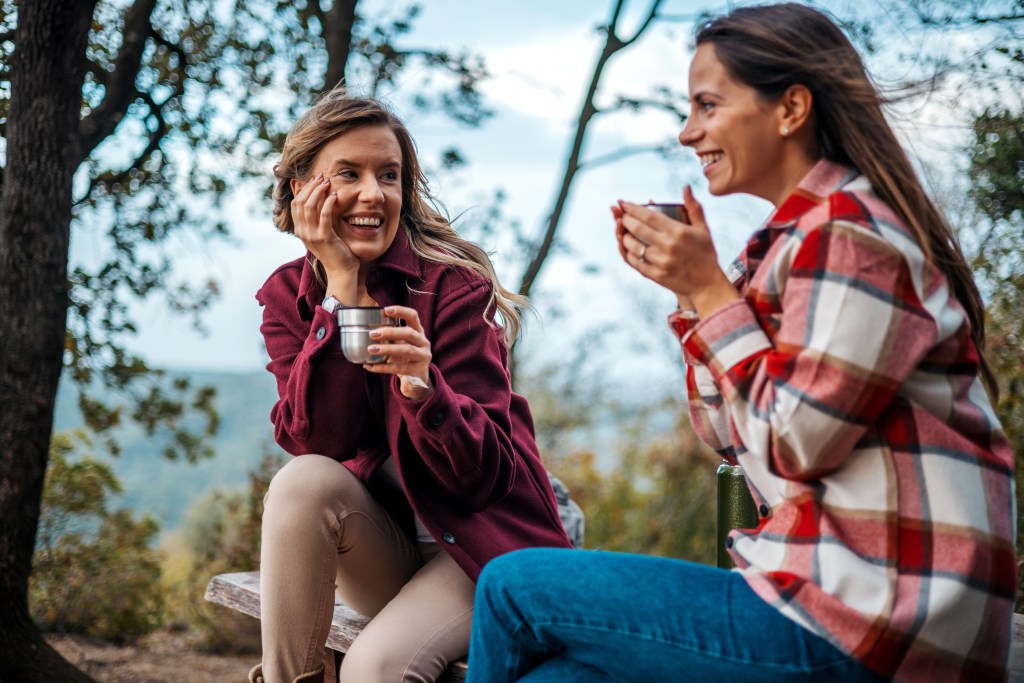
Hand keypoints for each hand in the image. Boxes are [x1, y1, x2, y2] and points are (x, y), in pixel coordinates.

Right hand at [291, 174, 358, 279]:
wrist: (340, 271)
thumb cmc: (334, 250)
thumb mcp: (321, 232)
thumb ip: (316, 218)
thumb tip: (316, 199)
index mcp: (300, 230)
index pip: (295, 204)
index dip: (304, 189)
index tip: (314, 179)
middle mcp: (302, 232)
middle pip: (301, 202)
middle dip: (311, 186)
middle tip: (322, 177)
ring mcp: (312, 235)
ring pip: (309, 207)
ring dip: (318, 191)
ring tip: (327, 183)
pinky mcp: (324, 238)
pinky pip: (324, 216)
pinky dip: (328, 203)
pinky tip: (334, 195)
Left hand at [362, 306, 433, 399]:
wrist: (417, 380)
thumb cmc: (404, 358)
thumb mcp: (400, 344)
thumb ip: (390, 337)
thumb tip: (366, 330)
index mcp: (418, 331)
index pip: (413, 316)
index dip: (401, 311)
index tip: (386, 310)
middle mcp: (423, 342)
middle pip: (409, 333)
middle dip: (390, 332)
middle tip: (372, 333)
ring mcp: (423, 356)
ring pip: (406, 350)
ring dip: (387, 349)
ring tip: (371, 349)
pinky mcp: (419, 371)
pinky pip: (400, 368)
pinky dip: (383, 367)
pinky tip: (370, 366)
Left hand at [613, 185, 738, 318]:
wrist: (707, 284)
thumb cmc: (705, 254)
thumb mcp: (703, 229)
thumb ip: (693, 207)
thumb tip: (686, 187)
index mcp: (678, 232)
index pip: (649, 216)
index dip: (633, 208)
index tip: (625, 203)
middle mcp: (668, 246)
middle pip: (638, 229)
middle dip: (625, 220)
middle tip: (620, 215)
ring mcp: (660, 262)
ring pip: (633, 246)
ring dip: (624, 237)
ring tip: (623, 231)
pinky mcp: (656, 275)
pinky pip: (635, 262)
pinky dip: (629, 253)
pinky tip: (627, 248)